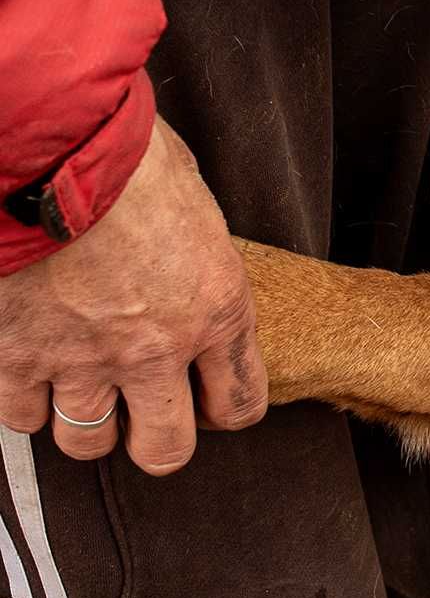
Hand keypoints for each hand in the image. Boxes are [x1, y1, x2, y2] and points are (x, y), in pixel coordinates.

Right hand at [0, 116, 266, 472]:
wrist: (53, 147)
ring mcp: (84, 360)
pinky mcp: (19, 358)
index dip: (221, 409)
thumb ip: (195, 254)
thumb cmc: (126, 154)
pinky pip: (23, 418)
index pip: (240, 404)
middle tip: (141, 413)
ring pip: (89, 443)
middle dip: (155, 439)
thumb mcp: (194, 203)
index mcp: (216, 308)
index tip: (204, 399)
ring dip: (85, 421)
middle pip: (165, 450)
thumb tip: (186, 258)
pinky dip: (26, 400)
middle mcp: (157, 349)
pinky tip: (30, 369)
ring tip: (80, 388)